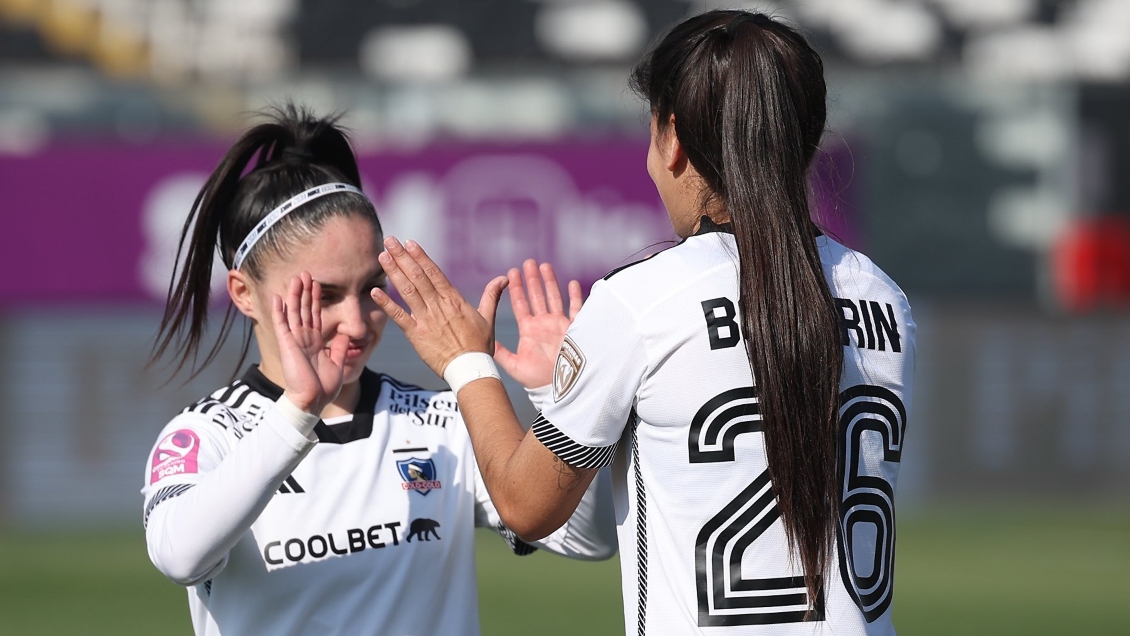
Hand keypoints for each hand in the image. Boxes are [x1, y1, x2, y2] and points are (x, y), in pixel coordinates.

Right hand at [271, 271, 348, 413]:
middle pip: (304, 310)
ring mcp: (294, 341)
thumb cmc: (323, 387)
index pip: (316, 315)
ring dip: (294, 295)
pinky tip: (278, 297)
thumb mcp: (337, 364)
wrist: (312, 401)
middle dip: (305, 292)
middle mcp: (304, 339)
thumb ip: (340, 348)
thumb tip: (347, 336)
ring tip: (295, 278)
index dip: (316, 300)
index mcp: (315, 342)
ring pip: (293, 313)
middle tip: (305, 273)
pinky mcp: (287, 345)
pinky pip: (282, 325)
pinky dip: (279, 311)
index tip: (317, 284)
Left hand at [370, 238, 507, 378]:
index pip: (435, 273)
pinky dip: (387, 303)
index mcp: (454, 300)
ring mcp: (426, 320)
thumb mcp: (488, 318)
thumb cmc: (480, 346)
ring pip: (408, 291)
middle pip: (418, 276)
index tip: (409, 243)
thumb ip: (492, 296)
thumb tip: (504, 278)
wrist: (470, 369)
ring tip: (383, 256)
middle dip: (403, 257)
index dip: (421, 256)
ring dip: (394, 272)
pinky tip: (375, 291)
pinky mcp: (416, 335)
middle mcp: (439, 306)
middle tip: (390, 240)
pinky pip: (399, 317)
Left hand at [494, 260, 582, 388]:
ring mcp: (559, 325)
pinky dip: (574, 296)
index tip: (511, 273)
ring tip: (544, 266)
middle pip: (537, 296)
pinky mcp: (573, 330)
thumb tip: (483, 339)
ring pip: (554, 298)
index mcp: (529, 329)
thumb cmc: (535, 380)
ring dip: (550, 282)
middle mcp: (543, 324)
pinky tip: (571, 283)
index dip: (516, 289)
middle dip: (532, 279)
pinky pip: (575, 309)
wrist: (557, 389)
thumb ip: (500, 350)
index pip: (521, 304)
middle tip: (527, 262)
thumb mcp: (513, 364)